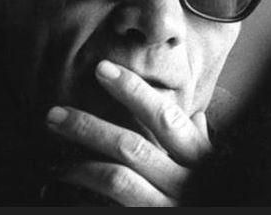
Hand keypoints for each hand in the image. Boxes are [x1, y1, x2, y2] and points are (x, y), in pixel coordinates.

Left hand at [44, 60, 211, 205]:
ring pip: (117, 178)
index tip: (102, 69)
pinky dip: (89, 191)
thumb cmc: (216, 193)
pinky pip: (116, 203)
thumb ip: (203, 143)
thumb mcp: (217, 168)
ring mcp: (167, 204)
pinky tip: (70, 184)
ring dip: (79, 165)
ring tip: (54, 161)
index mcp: (200, 156)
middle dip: (88, 127)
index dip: (133, 91)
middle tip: (54, 114)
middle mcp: (185, 180)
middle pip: (131, 146)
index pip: (165, 116)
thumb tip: (196, 115)